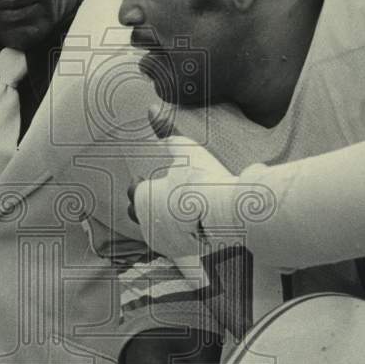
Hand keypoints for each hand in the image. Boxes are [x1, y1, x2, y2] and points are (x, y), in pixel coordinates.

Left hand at [127, 108, 238, 268]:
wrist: (229, 215)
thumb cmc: (204, 180)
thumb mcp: (186, 149)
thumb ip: (166, 130)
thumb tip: (150, 108)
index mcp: (142, 197)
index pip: (134, 191)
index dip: (144, 184)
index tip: (152, 179)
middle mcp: (145, 223)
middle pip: (140, 213)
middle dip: (148, 205)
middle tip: (167, 196)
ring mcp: (162, 242)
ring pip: (155, 230)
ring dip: (163, 221)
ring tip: (181, 211)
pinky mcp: (179, 254)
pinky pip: (172, 243)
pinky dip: (178, 235)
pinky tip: (192, 227)